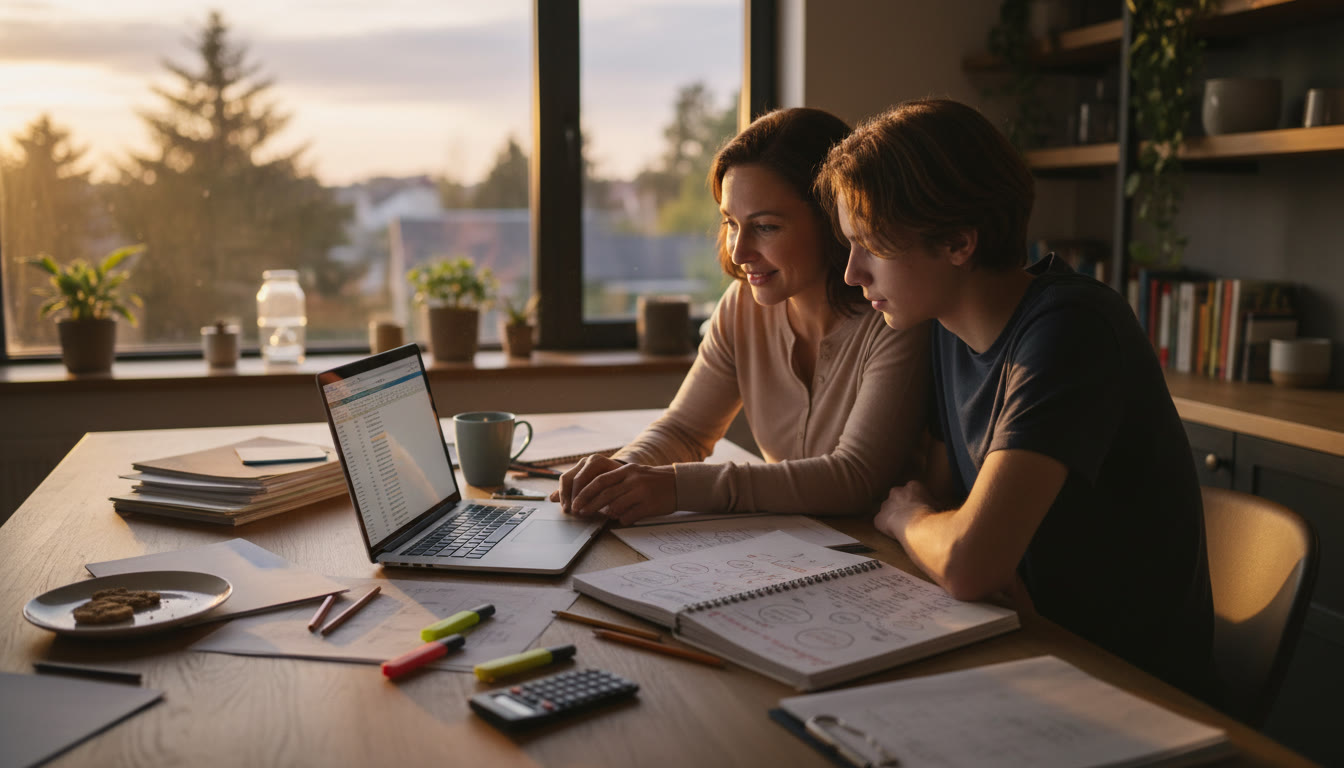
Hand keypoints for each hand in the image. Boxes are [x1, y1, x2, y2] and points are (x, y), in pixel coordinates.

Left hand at [548, 454, 676, 524]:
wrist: (679, 483)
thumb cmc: (652, 481)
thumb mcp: (634, 474)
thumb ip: (616, 481)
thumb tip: (593, 495)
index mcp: (626, 471)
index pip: (600, 480)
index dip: (585, 492)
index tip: (575, 502)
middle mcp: (633, 480)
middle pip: (605, 494)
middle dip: (589, 505)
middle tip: (579, 513)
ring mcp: (642, 492)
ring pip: (616, 505)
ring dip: (606, 513)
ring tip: (601, 517)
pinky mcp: (650, 505)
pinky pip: (630, 515)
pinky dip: (622, 519)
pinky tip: (621, 519)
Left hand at [872, 481, 936, 540]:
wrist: (918, 527)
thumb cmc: (931, 516)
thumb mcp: (939, 506)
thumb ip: (934, 504)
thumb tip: (938, 507)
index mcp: (913, 486)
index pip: (913, 490)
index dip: (917, 501)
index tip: (921, 509)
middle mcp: (896, 491)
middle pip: (897, 497)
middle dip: (902, 505)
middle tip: (910, 517)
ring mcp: (885, 505)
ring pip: (887, 509)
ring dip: (893, 515)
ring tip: (903, 527)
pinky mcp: (878, 518)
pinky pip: (881, 522)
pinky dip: (885, 528)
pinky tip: (895, 534)